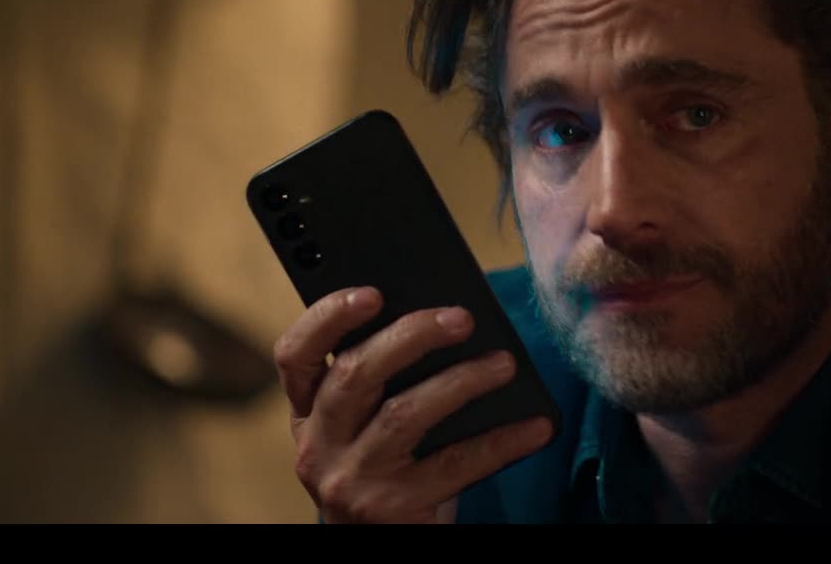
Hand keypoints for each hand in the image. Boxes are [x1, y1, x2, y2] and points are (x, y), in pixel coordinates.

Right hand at [274, 286, 553, 522]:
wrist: (387, 544)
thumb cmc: (390, 468)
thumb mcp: (368, 425)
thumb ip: (385, 380)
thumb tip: (447, 319)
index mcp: (307, 412)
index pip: (294, 354)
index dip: (327, 318)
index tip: (372, 292)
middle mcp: (318, 445)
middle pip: (354, 375)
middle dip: (411, 336)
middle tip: (462, 318)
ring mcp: (350, 480)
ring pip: (403, 414)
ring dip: (460, 382)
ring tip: (504, 364)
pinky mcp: (391, 508)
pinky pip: (453, 463)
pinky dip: (501, 441)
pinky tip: (536, 427)